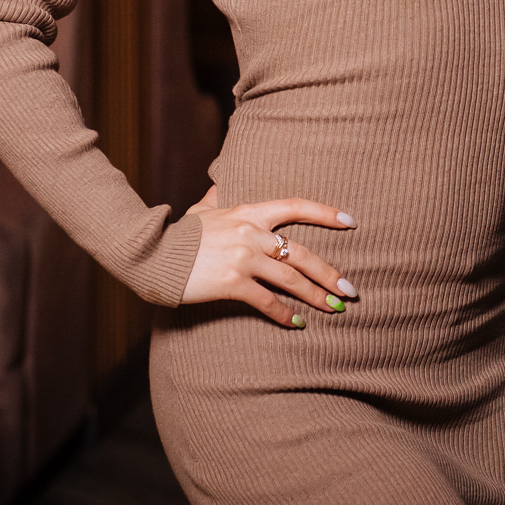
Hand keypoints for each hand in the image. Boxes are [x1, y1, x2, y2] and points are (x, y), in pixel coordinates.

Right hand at [181, 185, 357, 326]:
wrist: (152, 255)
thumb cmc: (179, 234)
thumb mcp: (203, 209)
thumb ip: (218, 196)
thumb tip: (220, 180)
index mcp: (249, 211)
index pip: (296, 206)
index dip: (326, 213)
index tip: (352, 222)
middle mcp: (251, 233)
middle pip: (302, 253)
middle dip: (330, 273)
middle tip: (350, 290)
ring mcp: (243, 258)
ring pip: (291, 280)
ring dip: (316, 296)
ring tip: (334, 308)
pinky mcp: (232, 283)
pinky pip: (267, 302)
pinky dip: (285, 315)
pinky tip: (298, 323)